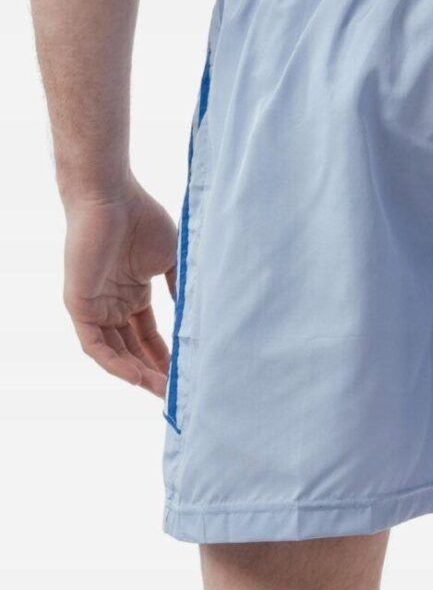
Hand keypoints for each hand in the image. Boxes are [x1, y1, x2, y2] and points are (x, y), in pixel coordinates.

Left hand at [63, 179, 177, 395]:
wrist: (112, 197)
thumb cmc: (142, 220)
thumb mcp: (170, 260)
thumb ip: (179, 289)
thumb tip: (197, 318)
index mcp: (132, 294)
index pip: (148, 336)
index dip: (166, 357)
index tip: (187, 374)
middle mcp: (112, 305)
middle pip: (132, 350)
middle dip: (154, 373)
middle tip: (178, 391)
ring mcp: (95, 307)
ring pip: (114, 353)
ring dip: (137, 374)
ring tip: (163, 389)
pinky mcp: (80, 306)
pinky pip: (95, 345)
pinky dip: (115, 363)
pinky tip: (136, 377)